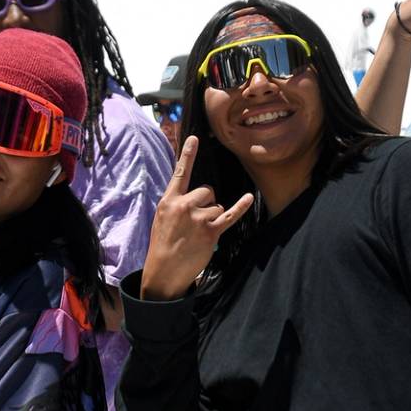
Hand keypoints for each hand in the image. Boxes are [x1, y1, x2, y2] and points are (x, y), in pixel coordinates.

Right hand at [140, 136, 255, 300]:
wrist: (164, 272)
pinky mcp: (211, 232)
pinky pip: (230, 215)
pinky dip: (241, 207)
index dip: (188, 155)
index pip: (180, 173)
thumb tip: (193, 196)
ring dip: (213, 218)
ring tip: (199, 233)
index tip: (195, 138)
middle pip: (207, 190)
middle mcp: (184, 205)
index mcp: (169, 201)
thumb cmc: (162, 245)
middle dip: (207, 202)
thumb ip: (176, 204)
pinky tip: (249, 198)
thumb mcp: (162, 218)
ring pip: (217, 206)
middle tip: (197, 221)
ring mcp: (199, 218)